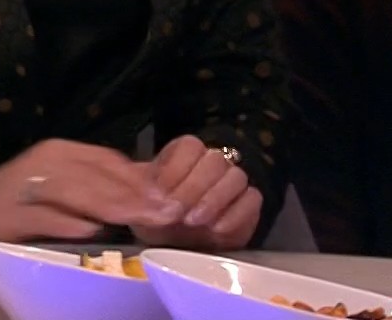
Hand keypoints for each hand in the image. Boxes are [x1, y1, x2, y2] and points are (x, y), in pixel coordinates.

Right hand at [0, 138, 183, 242]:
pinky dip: (68, 222)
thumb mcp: (63, 187)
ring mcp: (26, 184)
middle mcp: (46, 161)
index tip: (175, 199)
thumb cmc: (20, 203)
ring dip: (112, 206)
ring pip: (76, 191)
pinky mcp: (9, 211)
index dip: (144, 180)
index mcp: (62, 152)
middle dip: (137, 195)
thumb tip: (153, 191)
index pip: (110, 161)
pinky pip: (44, 215)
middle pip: (99, 175)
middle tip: (170, 214)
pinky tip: (93, 231)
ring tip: (143, 221)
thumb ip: (100, 186)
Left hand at [130, 135, 263, 249]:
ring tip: (193, 221)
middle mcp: (212, 164)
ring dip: (214, 200)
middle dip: (194, 187)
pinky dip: (236, 215)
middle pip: (214, 160)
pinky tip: (215, 230)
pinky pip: (252, 199)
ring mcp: (232, 184)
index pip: (189, 147)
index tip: (159, 194)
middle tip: (177, 211)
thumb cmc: (155, 219)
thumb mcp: (139, 207)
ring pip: (236, 177)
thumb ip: (139, 197)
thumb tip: (145, 196)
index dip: (175, 169)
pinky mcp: (248, 207)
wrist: (175, 244)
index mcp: (184, 156)